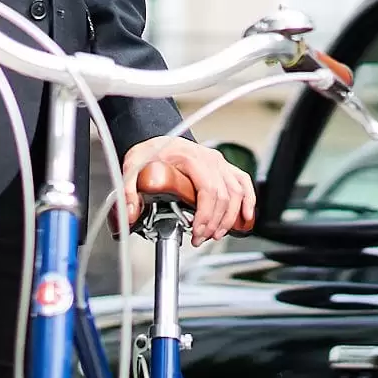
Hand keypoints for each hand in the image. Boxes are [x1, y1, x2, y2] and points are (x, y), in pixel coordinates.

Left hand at [118, 138, 256, 246]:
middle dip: (214, 223)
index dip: (205, 215)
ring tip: (215, 234)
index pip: (207, 190)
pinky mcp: (224, 167)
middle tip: (200, 238)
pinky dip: (249, 201)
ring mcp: (219, 163)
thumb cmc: (150, 151)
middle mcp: (209, 159)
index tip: (196, 232)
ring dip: (229, 218)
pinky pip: (244, 183)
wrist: (158, 139)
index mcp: (190, 158)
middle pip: (223, 196)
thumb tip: (130, 215)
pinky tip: (246, 217)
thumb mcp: (133, 167)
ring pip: (236, 193)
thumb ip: (129, 191)